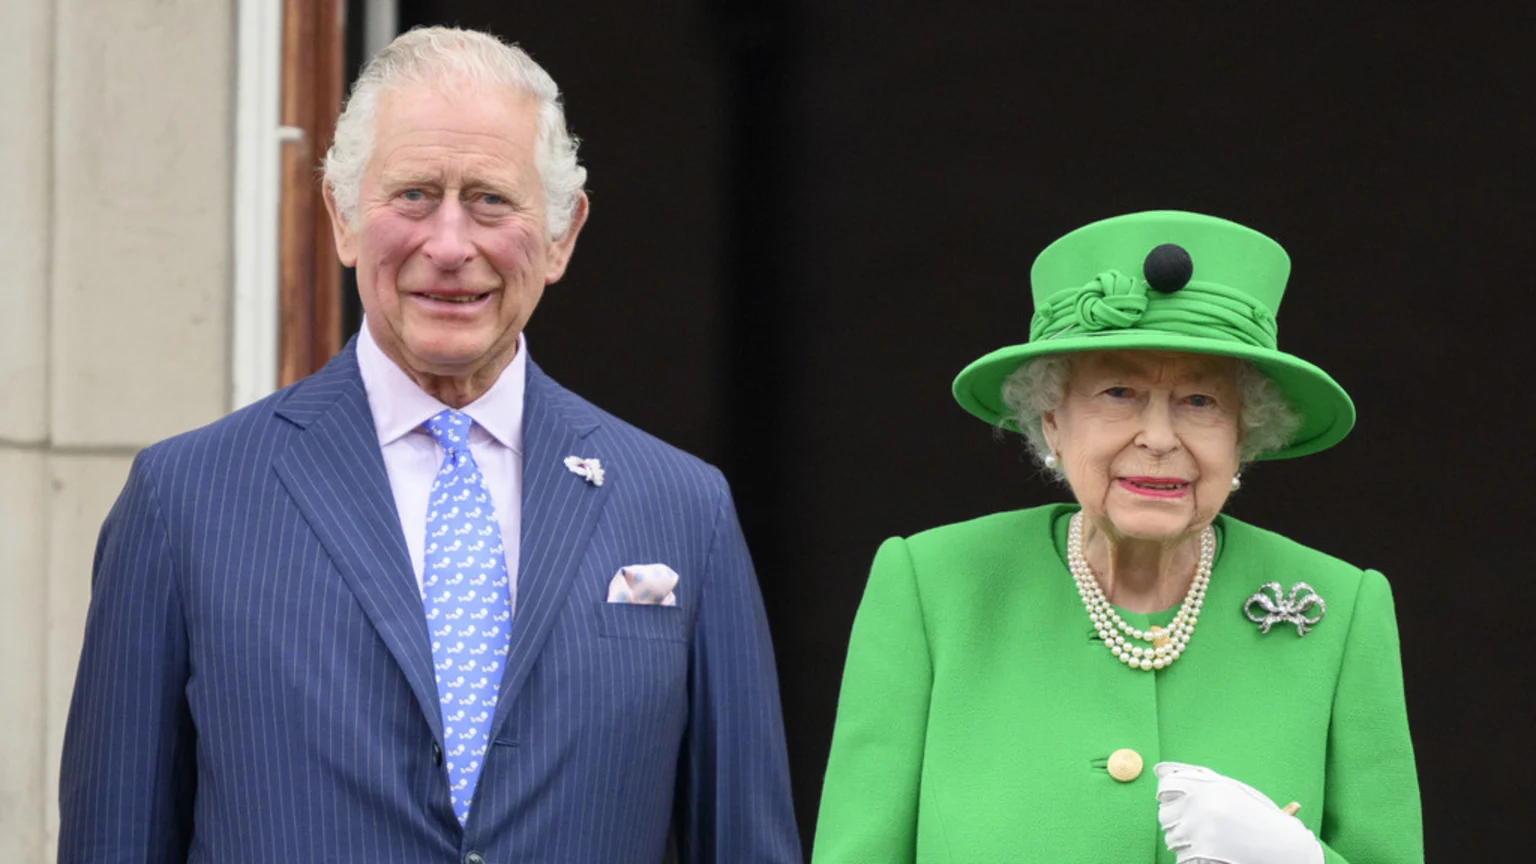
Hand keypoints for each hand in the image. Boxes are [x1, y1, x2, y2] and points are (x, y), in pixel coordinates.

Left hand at [1154, 762, 1322, 863]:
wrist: (1284, 846)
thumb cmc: (1256, 816)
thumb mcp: (1231, 790)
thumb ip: (1196, 778)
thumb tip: (1159, 771)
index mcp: (1209, 787)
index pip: (1165, 787)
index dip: (1167, 796)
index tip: (1175, 803)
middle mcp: (1202, 806)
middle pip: (1165, 816)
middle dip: (1178, 821)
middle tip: (1199, 825)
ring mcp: (1201, 831)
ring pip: (1171, 839)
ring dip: (1185, 841)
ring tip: (1210, 839)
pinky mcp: (1203, 854)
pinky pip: (1180, 858)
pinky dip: (1192, 858)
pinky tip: (1211, 853)